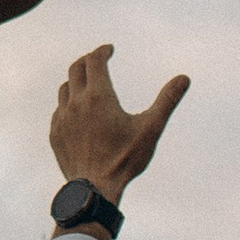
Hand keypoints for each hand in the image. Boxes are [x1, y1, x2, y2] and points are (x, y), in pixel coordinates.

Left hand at [48, 44, 189, 199]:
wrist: (94, 189)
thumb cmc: (124, 160)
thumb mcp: (150, 129)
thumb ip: (167, 101)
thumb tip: (184, 78)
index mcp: (98, 97)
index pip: (94, 61)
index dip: (102, 51)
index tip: (109, 49)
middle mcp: (76, 103)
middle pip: (76, 69)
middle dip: (87, 60)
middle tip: (98, 60)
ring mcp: (62, 118)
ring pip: (64, 89)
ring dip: (76, 81)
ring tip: (88, 84)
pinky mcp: (55, 134)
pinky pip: (58, 110)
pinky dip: (68, 103)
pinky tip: (77, 110)